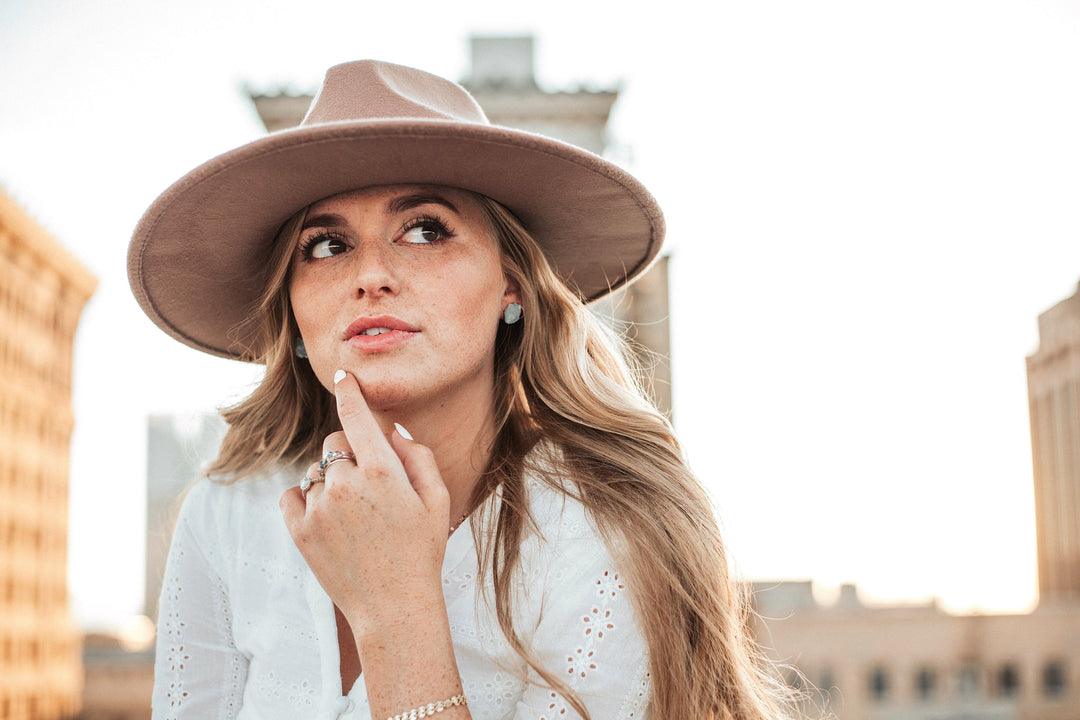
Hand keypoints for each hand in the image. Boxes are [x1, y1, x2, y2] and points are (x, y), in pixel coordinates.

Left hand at [280, 370, 451, 632]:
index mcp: (382, 471)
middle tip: (369, 487)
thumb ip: (416, 456)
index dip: (349, 392)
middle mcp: (346, 484)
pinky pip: (292, 495)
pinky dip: (305, 500)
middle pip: (334, 444)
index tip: (342, 377)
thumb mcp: (436, 500)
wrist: (394, 607)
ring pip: (315, 471)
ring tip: (354, 515)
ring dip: (330, 481)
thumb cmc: (421, 551)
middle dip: (349, 454)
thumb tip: (391, 431)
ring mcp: (319, 508)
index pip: (356, 416)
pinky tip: (328, 520)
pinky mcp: (299, 531)